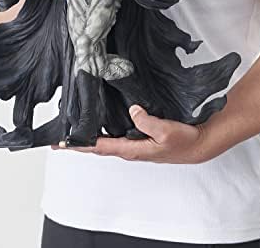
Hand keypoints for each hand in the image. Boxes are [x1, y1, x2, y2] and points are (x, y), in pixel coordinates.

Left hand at [52, 105, 216, 163]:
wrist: (199, 144)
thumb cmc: (184, 141)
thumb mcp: (166, 131)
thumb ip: (147, 121)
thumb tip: (132, 110)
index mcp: (132, 149)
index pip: (98, 147)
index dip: (79, 145)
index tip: (62, 144)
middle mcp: (129, 148)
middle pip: (97, 145)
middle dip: (78, 141)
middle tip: (60, 136)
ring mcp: (134, 143)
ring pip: (105, 139)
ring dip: (89, 135)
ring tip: (74, 127)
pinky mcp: (139, 138)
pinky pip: (116, 134)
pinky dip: (103, 130)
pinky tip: (99, 121)